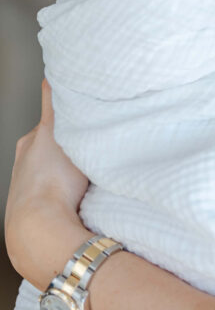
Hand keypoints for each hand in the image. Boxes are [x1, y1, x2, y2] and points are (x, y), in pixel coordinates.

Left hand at [5, 81, 88, 289]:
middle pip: (54, 154)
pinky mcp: (43, 219)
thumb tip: (50, 77)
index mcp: (28, 147)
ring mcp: (33, 196)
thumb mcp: (56, 131)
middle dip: (72, 152)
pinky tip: (85, 200)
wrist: (43, 232)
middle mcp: (26, 171)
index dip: (69, 125)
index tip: (84, 125)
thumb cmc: (49, 183)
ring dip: (73, 178)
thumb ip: (53, 104)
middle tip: (94, 152)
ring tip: (92, 178)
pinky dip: (72, 199)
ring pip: (58, 178)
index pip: (50, 127)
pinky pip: (63, 201)